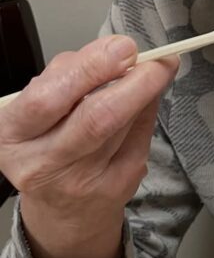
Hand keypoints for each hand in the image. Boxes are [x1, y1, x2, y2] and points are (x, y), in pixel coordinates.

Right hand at [0, 34, 176, 234]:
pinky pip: (140, 141)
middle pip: (95, 117)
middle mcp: (43, 162)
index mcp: (14, 134)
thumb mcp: (38, 111)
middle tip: (155, 60)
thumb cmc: (48, 145)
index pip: (49, 98)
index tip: (123, 47)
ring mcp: (81, 180)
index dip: (92, 68)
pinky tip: (149, 100)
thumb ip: (69, 77)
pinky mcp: (115, 188)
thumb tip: (115, 50)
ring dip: (145, 93)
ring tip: (155, 72)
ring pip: (122, 127)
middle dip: (132, 82)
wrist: (62, 210)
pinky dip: (149, 113)